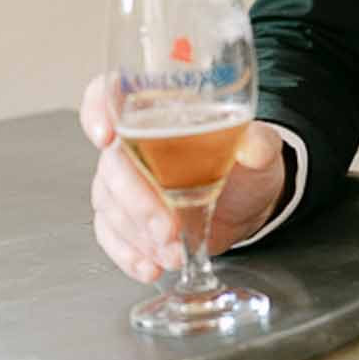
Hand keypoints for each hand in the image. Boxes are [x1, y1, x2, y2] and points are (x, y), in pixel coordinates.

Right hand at [80, 74, 285, 282]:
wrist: (249, 202)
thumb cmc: (245, 165)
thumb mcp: (260, 148)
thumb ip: (259, 144)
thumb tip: (255, 146)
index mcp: (158, 112)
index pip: (109, 94)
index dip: (98, 110)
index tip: (107, 135)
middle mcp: (132, 143)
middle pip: (113, 164)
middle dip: (138, 201)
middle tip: (167, 227)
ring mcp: (124, 182)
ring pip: (109, 203)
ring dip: (138, 233)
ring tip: (173, 251)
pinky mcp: (126, 217)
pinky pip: (110, 233)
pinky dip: (127, 253)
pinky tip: (149, 265)